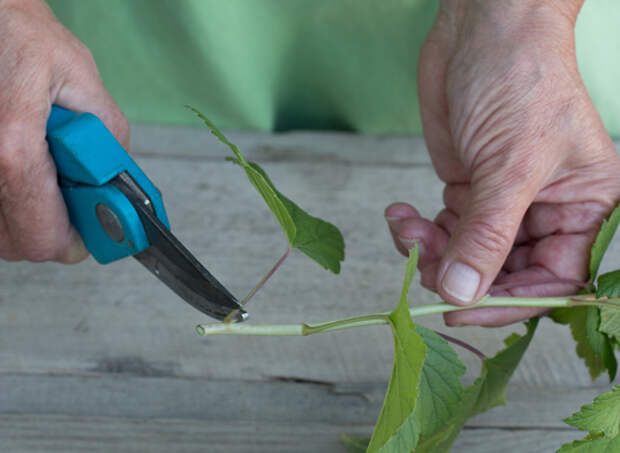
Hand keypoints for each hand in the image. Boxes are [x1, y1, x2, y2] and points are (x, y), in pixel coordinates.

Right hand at [0, 0, 127, 262]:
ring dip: (30, 215)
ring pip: (0, 233)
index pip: (44, 237)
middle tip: (70, 195)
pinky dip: (10, 203)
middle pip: (20, 245)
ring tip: (43, 171)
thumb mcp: (84, 80)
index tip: (95, 230)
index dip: (78, 242)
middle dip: (55, 228)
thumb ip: (109, 141)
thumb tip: (121, 188)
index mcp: (12, 146)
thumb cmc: (20, 37)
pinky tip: (23, 170)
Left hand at [386, 0, 619, 325]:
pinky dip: (416, 231)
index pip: (550, 282)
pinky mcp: (466, 190)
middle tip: (421, 264)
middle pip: (500, 274)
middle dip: (456, 273)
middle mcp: (543, 213)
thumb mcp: (510, 165)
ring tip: (405, 228)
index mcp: (582, 210)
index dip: (504, 303)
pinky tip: (399, 215)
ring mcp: (500, 204)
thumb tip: (463, 294)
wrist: (482, 28)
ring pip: (464, 256)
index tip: (459, 310)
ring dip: (428, 252)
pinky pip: (441, 231)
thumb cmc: (520, 82)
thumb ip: (486, 235)